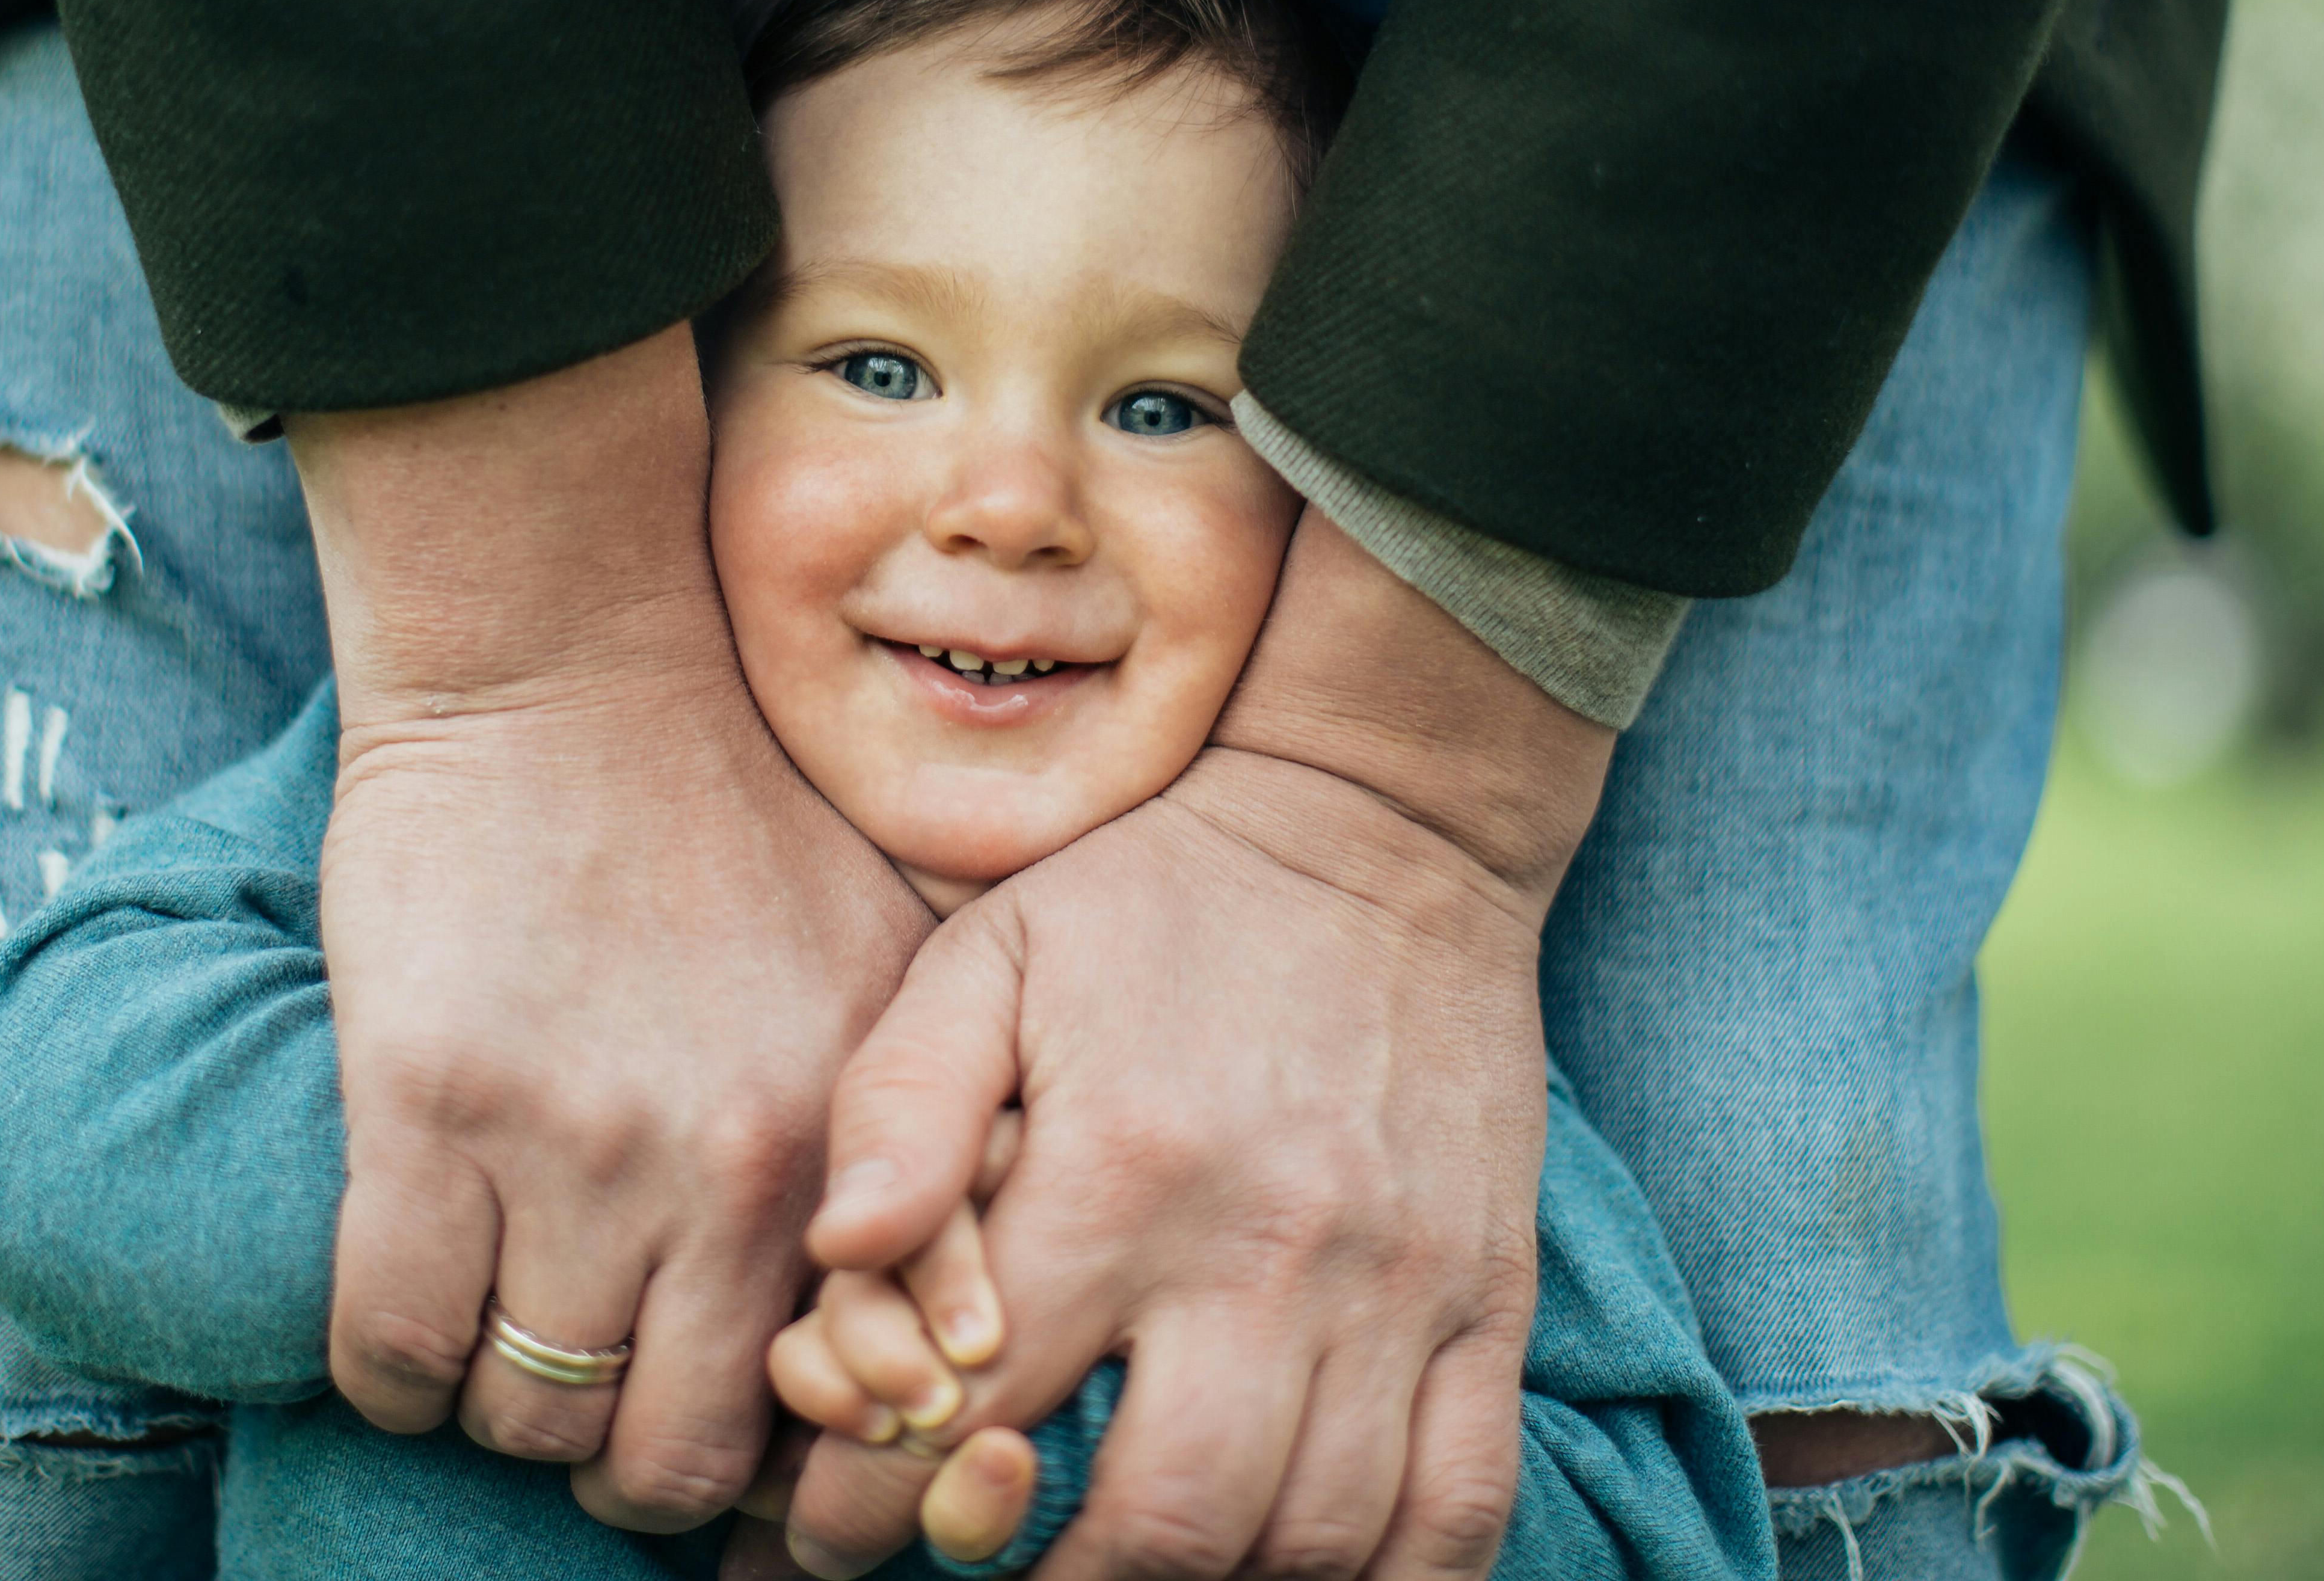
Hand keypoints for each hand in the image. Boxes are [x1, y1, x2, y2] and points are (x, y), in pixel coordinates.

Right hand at [299, 331, 933, 1529]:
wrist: (576, 657)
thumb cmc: (744, 806)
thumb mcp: (902, 965)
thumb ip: (931, 1140)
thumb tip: (956, 1334)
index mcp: (856, 1145)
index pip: (835, 1416)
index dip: (781, 1456)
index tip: (732, 1418)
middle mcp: (732, 1169)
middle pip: (670, 1457)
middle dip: (630, 1457)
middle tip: (602, 1396)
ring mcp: (574, 1143)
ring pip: (526, 1416)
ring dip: (507, 1405)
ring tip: (507, 1336)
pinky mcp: (427, 1106)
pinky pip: (392, 1343)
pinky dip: (392, 1368)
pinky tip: (412, 1316)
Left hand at [786, 506, 1613, 1579]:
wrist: (1378, 818)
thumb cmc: (1150, 897)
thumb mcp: (987, 953)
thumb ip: (895, 1104)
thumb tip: (834, 1253)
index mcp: (1120, 1169)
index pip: (979, 1409)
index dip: (886, 1501)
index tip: (843, 1523)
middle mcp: (1266, 1248)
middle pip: (1165, 1523)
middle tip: (996, 1560)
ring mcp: (1396, 1286)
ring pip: (1312, 1539)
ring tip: (1130, 1566)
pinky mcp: (1490, 1300)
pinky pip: (1459, 1510)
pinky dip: (1385, 1579)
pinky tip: (1296, 1562)